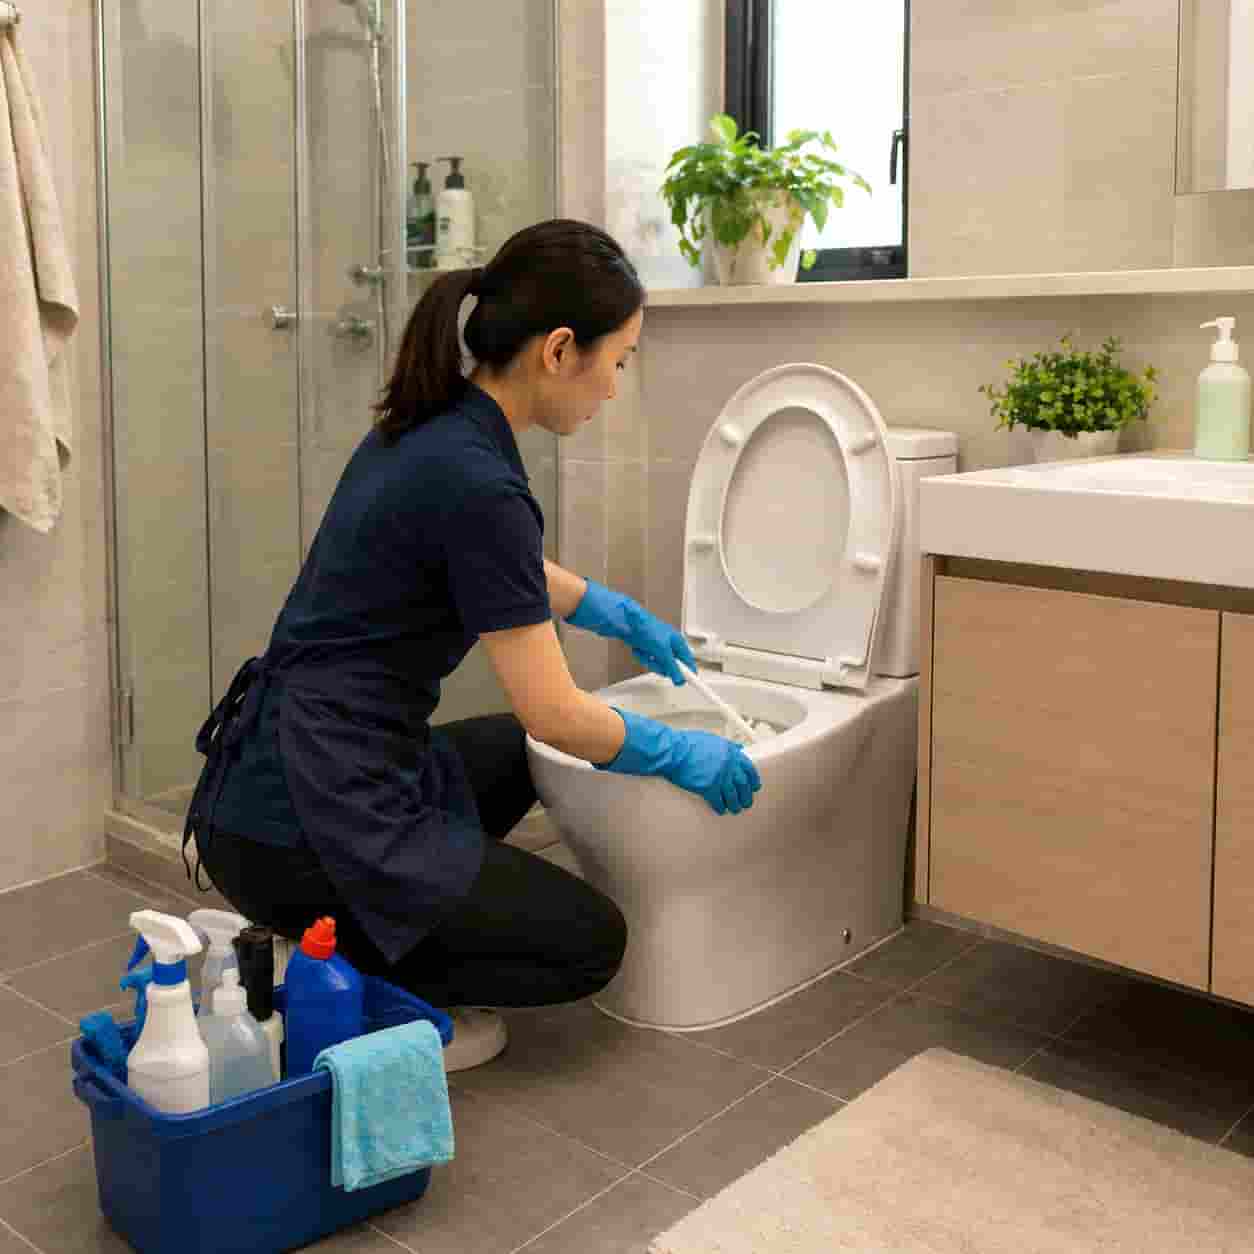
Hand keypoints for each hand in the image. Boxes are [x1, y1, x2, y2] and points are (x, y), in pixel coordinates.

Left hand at [565, 580, 695, 685]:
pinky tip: (638, 649)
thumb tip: (680, 679)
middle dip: (661, 665)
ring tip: (645, 652)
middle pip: (671, 665)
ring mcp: (656, 646)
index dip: (689, 672)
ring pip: (658, 665)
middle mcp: (668, 643)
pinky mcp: (646, 648)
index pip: (688, 660)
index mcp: (676, 640)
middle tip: (656, 661)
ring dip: (649, 661)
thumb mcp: (662, 650)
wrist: (624, 621)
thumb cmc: (645, 628)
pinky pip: (646, 661)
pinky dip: (641, 657)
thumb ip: (672, 666)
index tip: (693, 683)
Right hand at [596, 707, 761, 815]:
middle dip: (746, 796)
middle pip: (743, 785)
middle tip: (746, 803)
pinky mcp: (708, 788)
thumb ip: (727, 745)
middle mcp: (729, 765)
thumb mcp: (712, 739)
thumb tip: (739, 748)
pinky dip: (720, 807)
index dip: (753, 779)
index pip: (749, 768)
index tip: (755, 787)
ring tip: (736, 809)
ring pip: (733, 796)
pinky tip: (721, 810)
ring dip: (735, 804)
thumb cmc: (688, 743)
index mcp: (731, 752)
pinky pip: (718, 801)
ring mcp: (720, 777)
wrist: (673, 751)